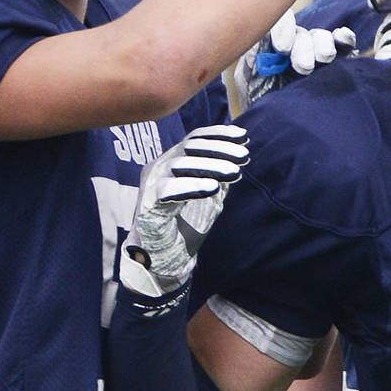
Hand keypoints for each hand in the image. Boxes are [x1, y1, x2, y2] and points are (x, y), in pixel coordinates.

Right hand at [120, 124, 249, 302]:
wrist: (161, 255)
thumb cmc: (183, 223)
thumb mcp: (207, 194)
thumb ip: (218, 176)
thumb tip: (239, 156)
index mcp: (172, 161)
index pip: (194, 139)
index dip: (218, 135)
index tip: (244, 136)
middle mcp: (159, 167)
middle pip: (189, 148)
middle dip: (220, 150)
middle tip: (244, 156)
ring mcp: (150, 184)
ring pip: (179, 165)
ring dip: (210, 167)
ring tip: (235, 172)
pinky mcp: (147, 204)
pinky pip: (168, 190)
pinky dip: (192, 186)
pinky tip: (213, 188)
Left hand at [234, 12, 355, 107]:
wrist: (280, 129)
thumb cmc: (262, 104)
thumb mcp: (248, 82)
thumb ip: (251, 62)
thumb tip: (257, 47)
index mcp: (270, 46)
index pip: (277, 27)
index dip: (282, 30)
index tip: (282, 49)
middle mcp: (293, 46)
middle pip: (301, 34)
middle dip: (303, 47)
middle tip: (304, 67)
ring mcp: (315, 53)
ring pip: (321, 38)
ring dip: (323, 45)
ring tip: (324, 59)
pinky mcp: (335, 64)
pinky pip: (342, 45)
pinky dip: (344, 40)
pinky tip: (343, 39)